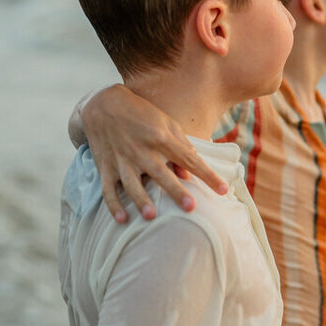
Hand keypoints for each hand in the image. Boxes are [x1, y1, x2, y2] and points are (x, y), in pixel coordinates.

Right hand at [69, 85, 227, 221]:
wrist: (103, 105)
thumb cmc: (142, 115)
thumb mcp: (166, 123)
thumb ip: (181, 146)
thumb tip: (190, 173)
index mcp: (160, 137)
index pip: (189, 159)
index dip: (207, 175)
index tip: (223, 190)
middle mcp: (141, 149)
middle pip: (161, 173)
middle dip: (175, 190)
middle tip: (190, 207)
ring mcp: (122, 159)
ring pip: (132, 184)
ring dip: (140, 200)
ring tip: (151, 216)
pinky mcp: (105, 167)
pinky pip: (108, 189)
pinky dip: (113, 205)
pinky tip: (122, 219)